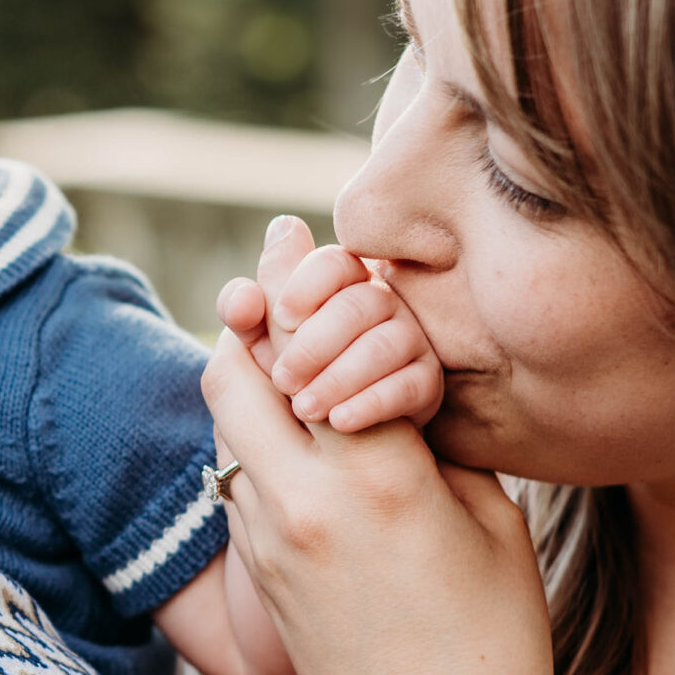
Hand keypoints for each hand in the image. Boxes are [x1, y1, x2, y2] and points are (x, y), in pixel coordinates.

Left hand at [201, 217, 551, 674]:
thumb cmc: (493, 639)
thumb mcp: (493, 519)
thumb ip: (434, 435)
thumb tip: (394, 368)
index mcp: (380, 481)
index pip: (313, 345)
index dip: (302, 282)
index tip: (297, 237)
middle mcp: (303, 504)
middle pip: (236, 370)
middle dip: (251, 315)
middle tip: (269, 273)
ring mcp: (265, 541)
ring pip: (224, 421)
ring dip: (243, 369)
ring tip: (271, 330)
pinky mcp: (253, 571)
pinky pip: (233, 472)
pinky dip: (249, 429)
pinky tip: (284, 412)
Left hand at [227, 240, 441, 432]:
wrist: (317, 443)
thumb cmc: (285, 376)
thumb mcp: (257, 345)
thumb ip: (249, 303)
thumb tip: (278, 231)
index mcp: (337, 283)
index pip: (335, 262)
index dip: (307, 284)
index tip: (281, 318)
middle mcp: (379, 303)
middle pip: (360, 303)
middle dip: (314, 344)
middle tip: (282, 380)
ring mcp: (407, 340)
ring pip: (384, 344)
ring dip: (338, 377)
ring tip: (305, 408)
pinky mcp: (425, 382)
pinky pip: (410, 385)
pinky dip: (371, 403)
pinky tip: (340, 421)